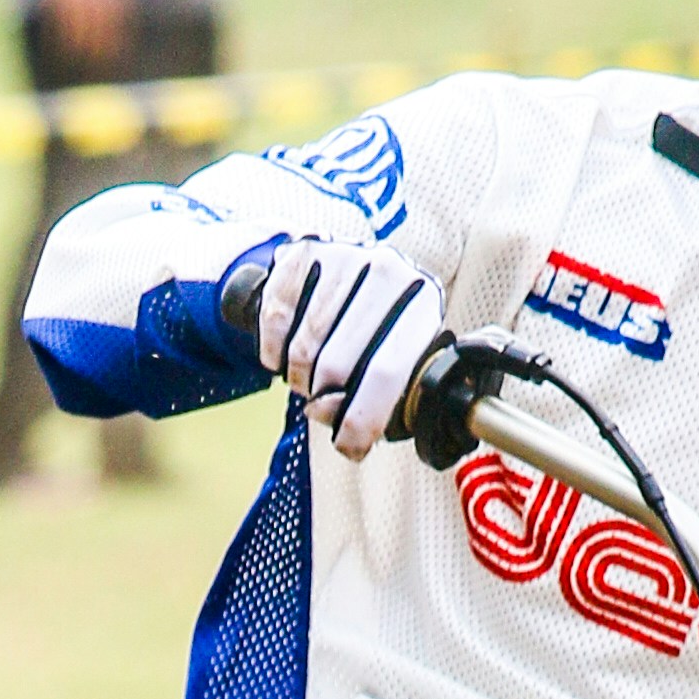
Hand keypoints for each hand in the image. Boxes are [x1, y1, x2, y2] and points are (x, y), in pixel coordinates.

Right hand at [252, 223, 452, 456]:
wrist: (347, 270)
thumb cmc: (378, 329)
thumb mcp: (397, 359)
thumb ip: (377, 400)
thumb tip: (334, 423)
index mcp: (424, 302)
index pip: (389, 372)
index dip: (363, 419)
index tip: (349, 446)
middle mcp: (388, 270)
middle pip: (338, 365)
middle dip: (323, 400)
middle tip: (323, 403)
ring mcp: (344, 256)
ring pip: (303, 347)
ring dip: (299, 378)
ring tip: (309, 377)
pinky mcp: (304, 252)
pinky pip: (276, 320)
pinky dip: (274, 350)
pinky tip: (285, 354)